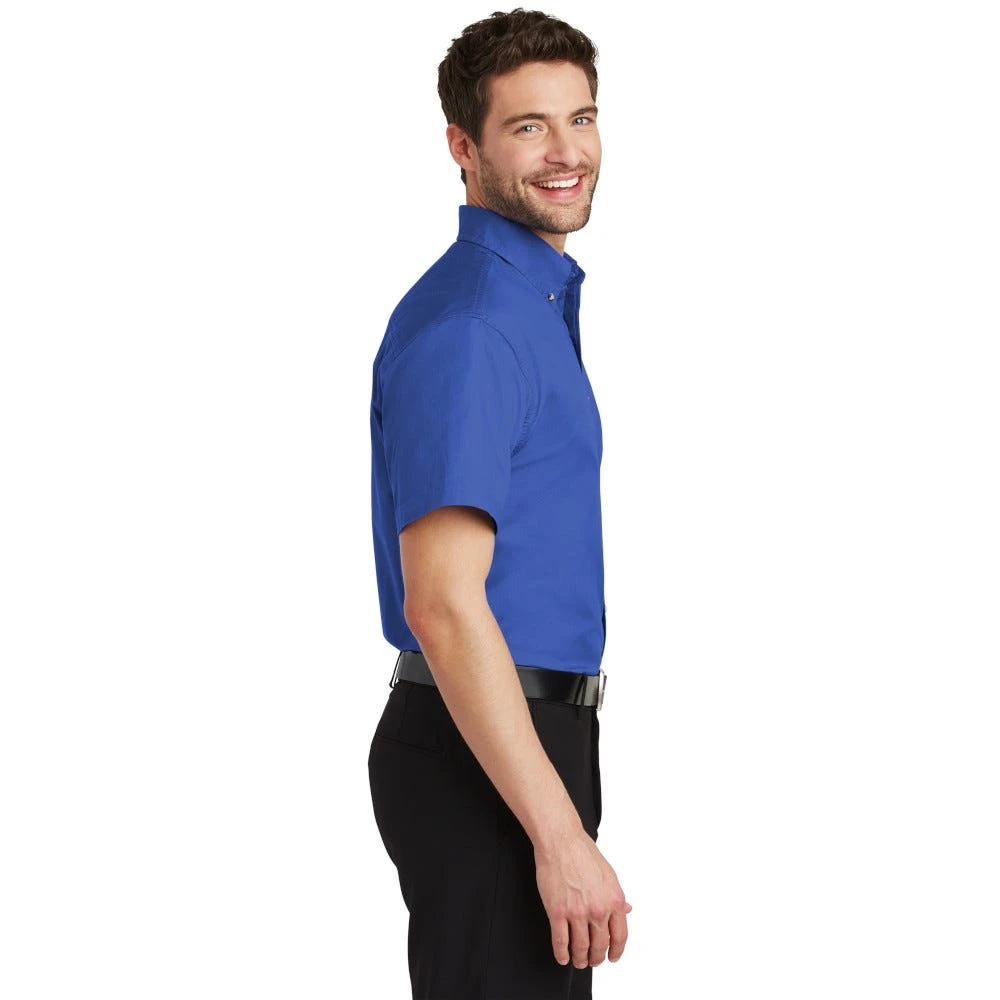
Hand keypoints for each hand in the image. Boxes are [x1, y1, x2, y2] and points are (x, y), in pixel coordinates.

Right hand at [534, 830, 631, 968]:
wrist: (561, 841)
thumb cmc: (583, 852)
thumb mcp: (609, 875)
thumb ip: (616, 897)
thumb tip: (626, 911)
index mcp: (614, 900)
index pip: (620, 937)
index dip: (616, 951)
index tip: (612, 957)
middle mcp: (598, 909)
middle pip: (599, 945)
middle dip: (596, 958)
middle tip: (593, 961)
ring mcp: (577, 912)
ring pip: (580, 947)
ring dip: (580, 958)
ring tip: (578, 961)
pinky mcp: (557, 911)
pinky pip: (560, 940)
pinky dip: (562, 953)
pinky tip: (562, 956)